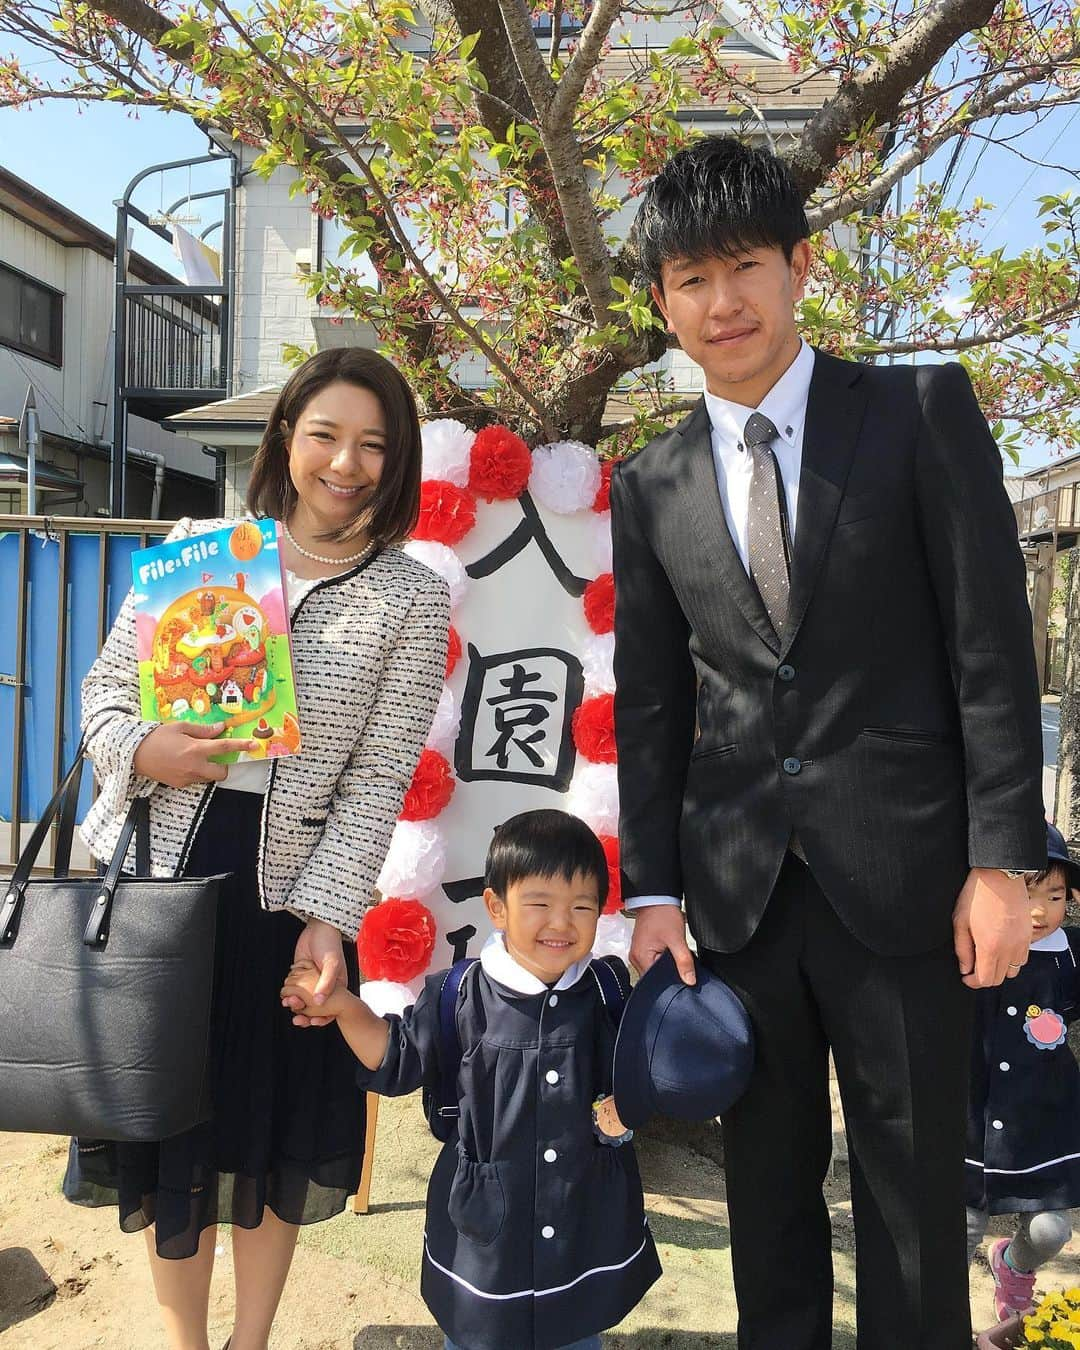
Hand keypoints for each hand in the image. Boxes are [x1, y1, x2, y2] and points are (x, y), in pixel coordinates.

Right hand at [132, 721, 257, 787]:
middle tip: (215, 758)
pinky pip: (195, 780)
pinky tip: (182, 764)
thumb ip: (202, 730)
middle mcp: (194, 766)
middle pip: (222, 773)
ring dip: (208, 769)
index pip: (224, 748)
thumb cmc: (157, 737)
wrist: (134, 755)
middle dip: (224, 767)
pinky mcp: (180, 785)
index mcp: (196, 749)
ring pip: (208, 778)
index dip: (241, 746)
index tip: (254, 745)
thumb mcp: (180, 728)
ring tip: (192, 758)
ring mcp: (187, 778)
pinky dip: (195, 773)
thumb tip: (220, 729)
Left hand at [285, 919, 345, 1026]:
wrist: (318, 927)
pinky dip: (290, 993)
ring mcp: (311, 981)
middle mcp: (324, 986)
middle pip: (314, 1007)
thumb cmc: (330, 945)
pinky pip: (294, 988)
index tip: (312, 1021)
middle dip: (305, 1012)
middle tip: (297, 1017)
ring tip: (289, 1002)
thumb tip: (318, 1002)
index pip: (330, 1007)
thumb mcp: (331, 964)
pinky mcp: (300, 974)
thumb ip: (326, 983)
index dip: (322, 1017)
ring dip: (295, 1003)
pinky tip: (286, 994)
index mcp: (337, 986)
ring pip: (303, 999)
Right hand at [629, 904, 695, 984]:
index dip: (670, 981)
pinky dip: (662, 960)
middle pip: (654, 978)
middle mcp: (636, 958)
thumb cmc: (663, 914)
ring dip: (666, 967)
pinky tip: (670, 954)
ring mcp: (638, 954)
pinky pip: (653, 962)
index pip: (655, 982)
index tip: (683, 978)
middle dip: (669, 975)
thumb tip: (690, 980)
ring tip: (675, 957)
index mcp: (641, 957)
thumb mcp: (677, 939)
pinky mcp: (643, 949)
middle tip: (681, 966)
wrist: (657, 898)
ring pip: (654, 970)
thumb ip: (684, 961)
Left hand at [953, 867, 1031, 988]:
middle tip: (973, 967)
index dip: (973, 982)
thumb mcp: (960, 922)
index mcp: (990, 947)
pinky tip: (1000, 949)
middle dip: (984, 977)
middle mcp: (1009, 949)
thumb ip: (962, 949)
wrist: (999, 876)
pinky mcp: (1027, 936)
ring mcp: (1021, 943)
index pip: (985, 980)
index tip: (966, 976)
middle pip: (999, 979)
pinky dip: (1011, 961)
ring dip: (999, 970)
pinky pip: (1022, 959)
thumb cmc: (977, 895)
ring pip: (1012, 971)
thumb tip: (965, 968)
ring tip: (986, 958)